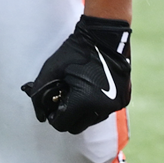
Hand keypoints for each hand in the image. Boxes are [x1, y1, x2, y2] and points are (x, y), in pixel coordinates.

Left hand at [21, 16, 131, 133]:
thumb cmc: (76, 51)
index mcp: (85, 101)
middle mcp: (104, 108)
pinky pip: (104, 111)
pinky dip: (94, 105)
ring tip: (77, 90)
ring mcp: (116, 105)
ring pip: (91, 120)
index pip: (62, 124)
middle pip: (77, 126)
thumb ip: (39, 93)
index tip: (52, 103)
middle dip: (66, 115)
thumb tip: (40, 115)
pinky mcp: (124, 99)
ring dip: (81, 111)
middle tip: (62, 97)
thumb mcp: (51, 69)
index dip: (53, 115)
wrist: (105, 36)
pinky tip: (90, 87)